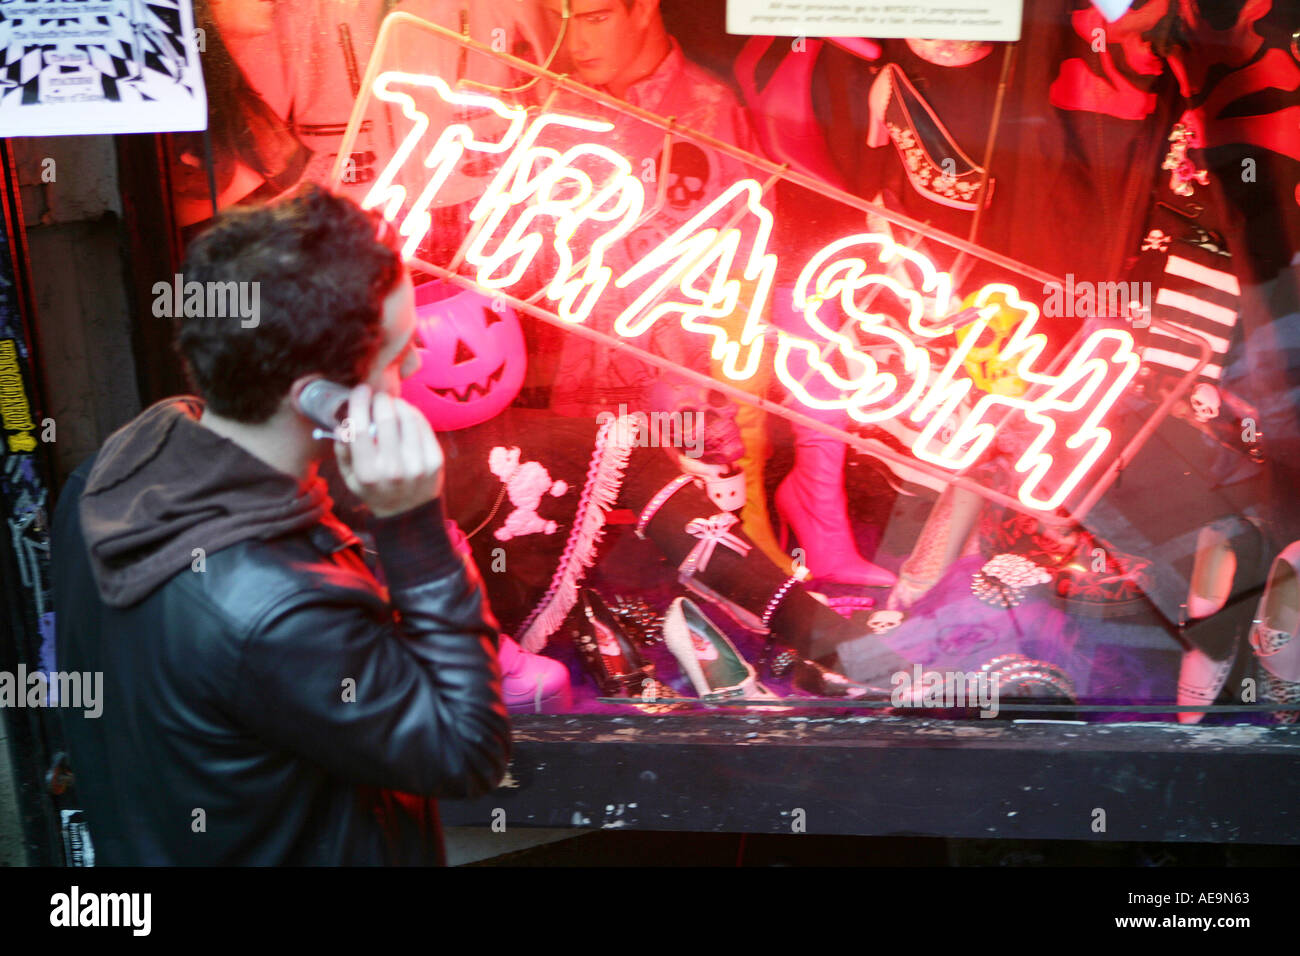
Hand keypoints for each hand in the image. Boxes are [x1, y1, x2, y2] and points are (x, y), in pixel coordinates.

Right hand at [335, 385, 443, 517]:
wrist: (409, 514)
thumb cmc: (375, 490)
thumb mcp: (350, 478)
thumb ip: (343, 451)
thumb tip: (343, 424)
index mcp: (368, 474)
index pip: (360, 430)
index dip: (359, 404)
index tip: (360, 390)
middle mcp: (393, 470)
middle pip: (386, 419)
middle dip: (380, 400)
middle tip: (378, 396)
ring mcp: (417, 465)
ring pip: (408, 418)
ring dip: (398, 404)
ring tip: (392, 404)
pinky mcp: (435, 461)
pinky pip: (423, 426)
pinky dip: (413, 414)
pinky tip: (406, 414)